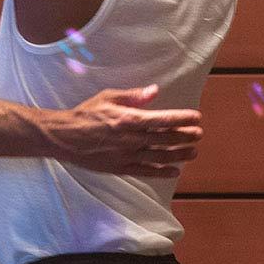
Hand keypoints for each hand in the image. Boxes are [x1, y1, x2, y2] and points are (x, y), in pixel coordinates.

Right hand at [50, 85, 203, 177]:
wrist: (64, 137)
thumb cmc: (86, 114)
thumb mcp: (108, 97)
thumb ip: (133, 96)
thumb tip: (155, 91)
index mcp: (129, 119)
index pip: (163, 119)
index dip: (182, 119)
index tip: (197, 117)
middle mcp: (132, 139)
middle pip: (166, 139)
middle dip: (186, 136)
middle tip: (199, 134)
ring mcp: (127, 155)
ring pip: (160, 156)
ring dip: (179, 155)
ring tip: (193, 152)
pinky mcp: (120, 167)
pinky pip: (146, 171)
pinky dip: (161, 172)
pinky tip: (174, 171)